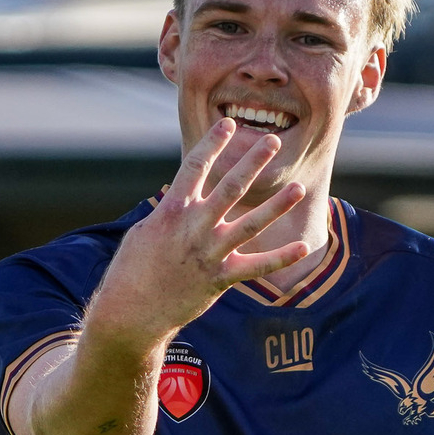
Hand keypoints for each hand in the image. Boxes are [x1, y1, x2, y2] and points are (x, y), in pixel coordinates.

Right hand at [89, 118, 308, 345]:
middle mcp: (194, 227)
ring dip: (277, 206)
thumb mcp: (145, 231)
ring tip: (299, 189)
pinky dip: (280, 258)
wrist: (131, 310)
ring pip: (250, 224)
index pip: (194, 166)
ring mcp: (209, 253)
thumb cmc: (133, 269)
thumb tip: (184, 198)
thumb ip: (171, 212)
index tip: (228, 123)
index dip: (212, 143)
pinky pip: (257, 267)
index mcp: (172, 210)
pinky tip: (302, 246)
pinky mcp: (220, 278)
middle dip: (252, 162)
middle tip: (273, 142)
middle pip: (230, 187)